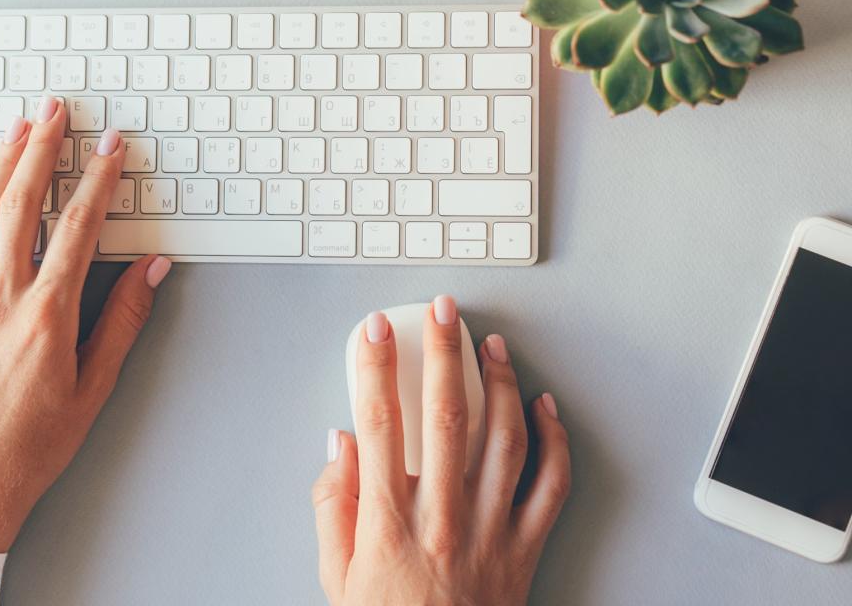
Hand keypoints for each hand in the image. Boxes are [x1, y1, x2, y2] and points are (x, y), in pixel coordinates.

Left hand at [0, 102, 171, 551]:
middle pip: (21, 205)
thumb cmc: (33, 444)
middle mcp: (0, 299)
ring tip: (17, 128)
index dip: (98, 181)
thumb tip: (150, 271)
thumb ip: (123, 321)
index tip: (111, 147)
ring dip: (0, 165)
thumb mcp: (95, 388)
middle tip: (56, 111)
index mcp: (46, 316)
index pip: (77, 229)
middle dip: (41, 150)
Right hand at [312, 297, 569, 604]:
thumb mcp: (336, 577)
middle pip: (445, 416)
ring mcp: (490, 531)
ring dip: (500, 383)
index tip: (374, 331)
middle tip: (442, 311)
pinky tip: (544, 406)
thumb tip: (341, 444)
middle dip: (442, 351)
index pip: (379, 424)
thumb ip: (333, 506)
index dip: (375, 368)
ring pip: (504, 439)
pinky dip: (554, 440)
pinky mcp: (525, 548)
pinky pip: (551, 485)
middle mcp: (442, 519)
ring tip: (492, 346)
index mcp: (388, 523)